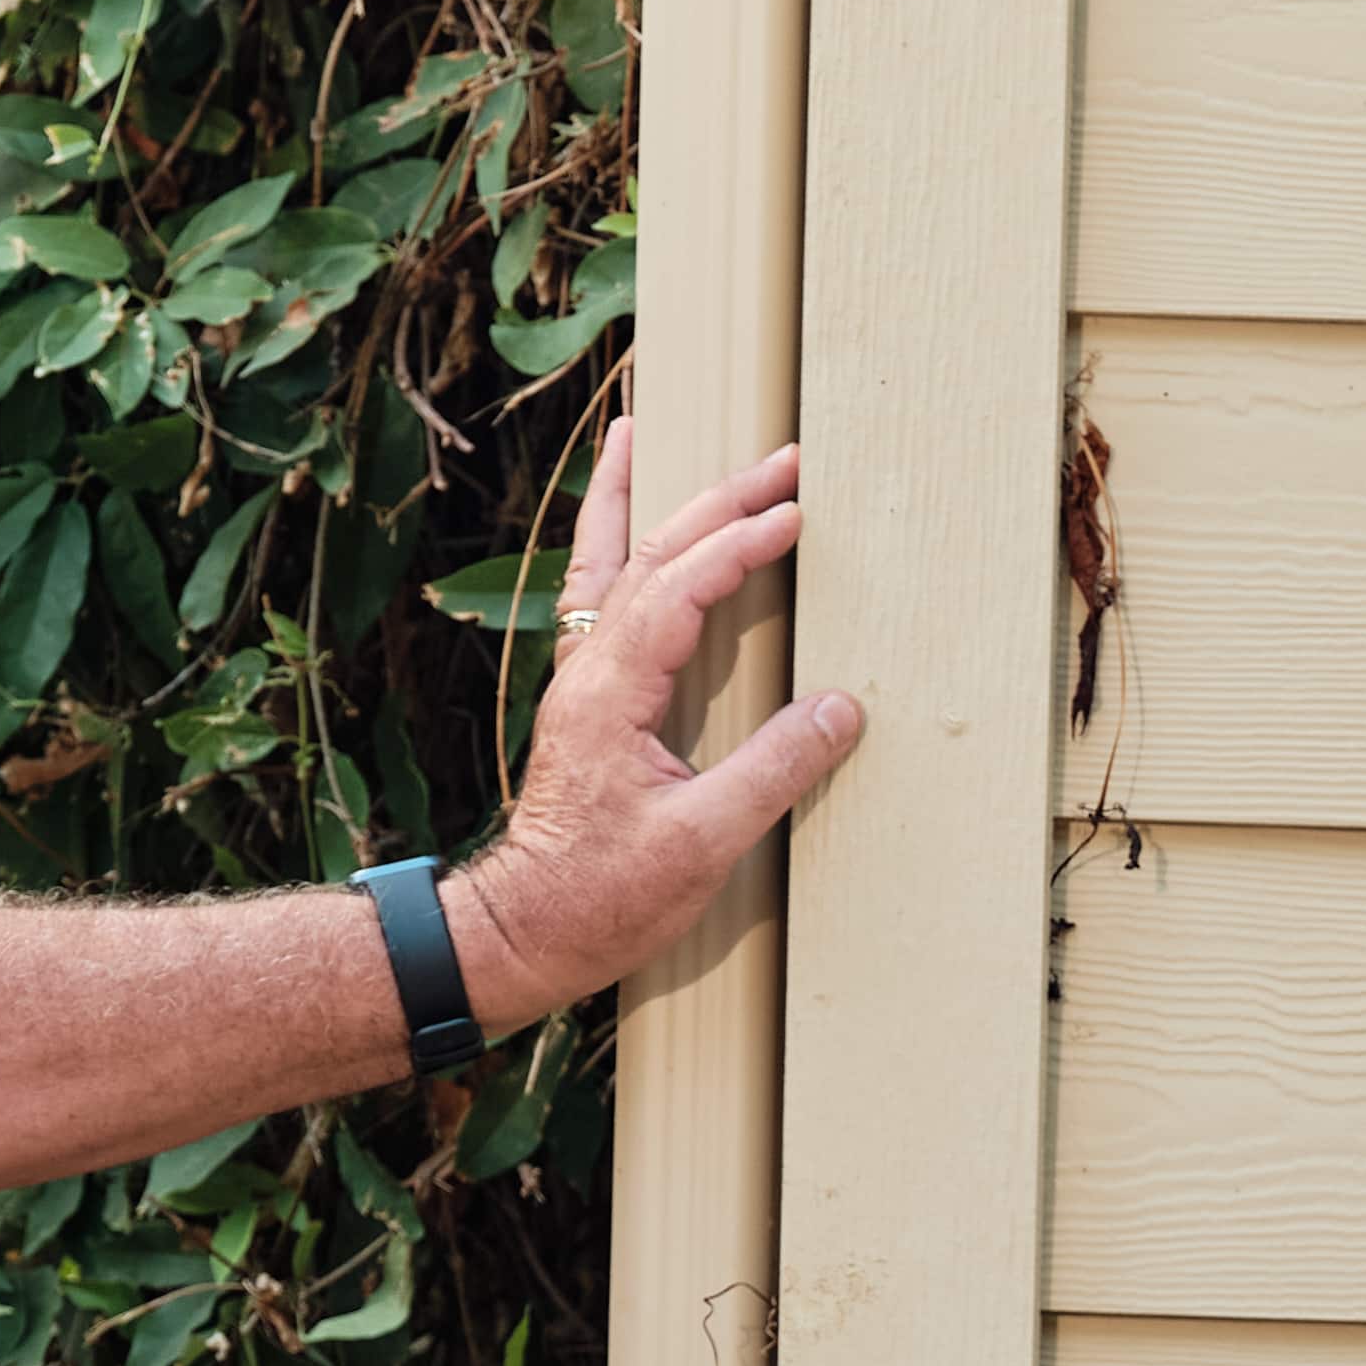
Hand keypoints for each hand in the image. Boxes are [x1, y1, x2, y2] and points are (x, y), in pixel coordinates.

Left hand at [458, 417, 863, 1029]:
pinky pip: (598, 598)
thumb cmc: (603, 897)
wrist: (524, 932)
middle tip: (782, 457)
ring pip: (609, 564)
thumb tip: (841, 708)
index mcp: (614, 692)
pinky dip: (612, 546)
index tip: (796, 515)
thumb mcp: (703, 844)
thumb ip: (773, 770)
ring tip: (639, 433)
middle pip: (649, 556)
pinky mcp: (588, 702)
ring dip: (641, 500)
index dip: (739, 545)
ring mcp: (583, 682)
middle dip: (717, 500)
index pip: (680, 589)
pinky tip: (625, 527)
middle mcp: (590, 671)